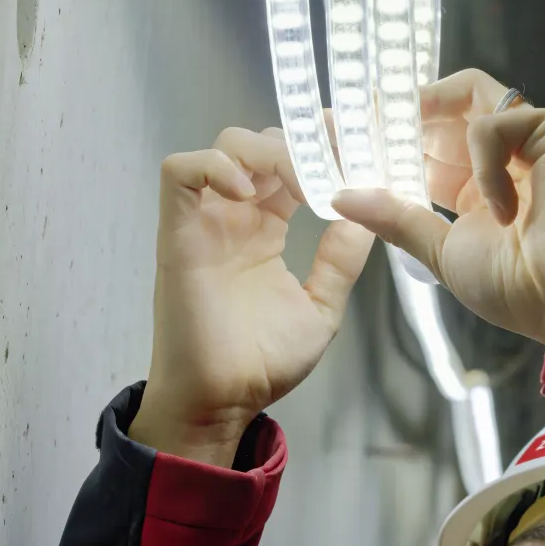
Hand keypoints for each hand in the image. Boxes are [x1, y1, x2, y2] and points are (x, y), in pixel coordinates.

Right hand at [130, 128, 374, 466]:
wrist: (223, 401)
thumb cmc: (263, 362)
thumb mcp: (321, 306)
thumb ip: (340, 260)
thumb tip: (367, 215)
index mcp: (267, 228)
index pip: (292, 165)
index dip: (322, 151)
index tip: (357, 148)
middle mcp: (235, 216)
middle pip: (261, 144)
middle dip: (302, 143)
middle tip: (337, 161)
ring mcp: (205, 221)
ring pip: (225, 147)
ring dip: (266, 151)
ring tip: (300, 182)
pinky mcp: (177, 231)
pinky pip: (179, 173)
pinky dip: (213, 166)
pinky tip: (248, 193)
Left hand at [331, 69, 544, 343]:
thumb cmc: (515, 288)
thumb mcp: (438, 249)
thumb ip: (394, 217)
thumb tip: (341, 196)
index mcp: (478, 180)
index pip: (424, 139)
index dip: (384, 136)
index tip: (337, 133)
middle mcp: (506, 153)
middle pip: (443, 106)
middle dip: (393, 116)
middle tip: (349, 124)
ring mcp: (536, 136)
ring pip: (470, 93)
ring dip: (426, 117)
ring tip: (397, 146)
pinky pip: (499, 122)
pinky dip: (485, 163)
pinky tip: (500, 211)